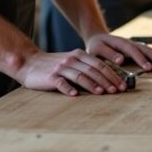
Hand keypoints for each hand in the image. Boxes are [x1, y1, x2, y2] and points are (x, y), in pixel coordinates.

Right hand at [13, 47, 130, 96]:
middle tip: (117, 91)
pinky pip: (61, 83)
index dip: (112, 75)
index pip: (100, 65)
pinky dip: (69, 89)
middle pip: (93, 70)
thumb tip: (107, 79)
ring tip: (102, 93)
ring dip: (93, 85)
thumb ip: (86, 67)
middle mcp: (72, 60)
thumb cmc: (53, 65)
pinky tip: (75, 95)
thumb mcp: (71, 61)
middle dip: (107, 81)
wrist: (29, 62)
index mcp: (79, 55)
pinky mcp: (50, 77)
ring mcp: (61, 68)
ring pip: (80, 76)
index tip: (122, 85)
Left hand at [85, 32, 151, 70]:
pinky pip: (151, 53)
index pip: (133, 51)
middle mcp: (131, 43)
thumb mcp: (97, 49)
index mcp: (121, 43)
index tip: (149, 67)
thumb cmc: (96, 45)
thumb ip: (108, 54)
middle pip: (147, 49)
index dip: (141, 59)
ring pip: (151, 51)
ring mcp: (136, 46)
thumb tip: (121, 60)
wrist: (98, 37)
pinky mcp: (138, 50)